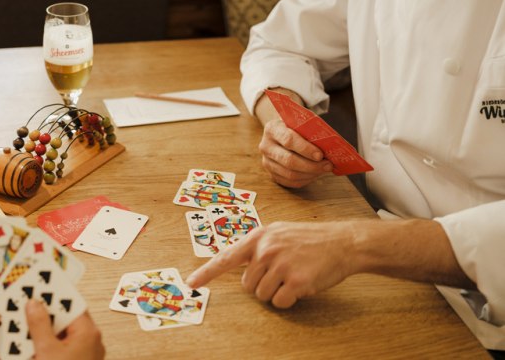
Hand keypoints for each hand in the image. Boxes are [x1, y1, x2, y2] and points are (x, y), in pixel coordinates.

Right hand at [27, 300, 103, 359]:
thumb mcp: (47, 350)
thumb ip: (40, 325)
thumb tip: (34, 305)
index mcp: (88, 332)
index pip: (71, 303)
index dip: (53, 296)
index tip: (38, 290)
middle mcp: (92, 340)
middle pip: (66, 318)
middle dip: (46, 314)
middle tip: (28, 310)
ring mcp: (87, 352)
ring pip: (64, 333)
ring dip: (45, 331)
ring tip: (27, 330)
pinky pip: (64, 346)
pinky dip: (50, 344)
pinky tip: (35, 348)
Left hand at [186, 221, 357, 307]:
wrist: (342, 242)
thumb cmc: (309, 239)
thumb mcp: (279, 232)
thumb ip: (258, 246)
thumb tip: (237, 261)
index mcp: (259, 237)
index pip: (226, 258)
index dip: (207, 273)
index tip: (192, 283)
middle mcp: (266, 250)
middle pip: (248, 285)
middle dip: (262, 284)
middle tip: (282, 273)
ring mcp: (281, 265)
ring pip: (262, 295)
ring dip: (276, 292)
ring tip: (293, 276)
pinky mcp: (296, 281)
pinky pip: (280, 302)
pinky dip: (289, 300)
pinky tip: (301, 285)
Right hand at [259, 119, 332, 187]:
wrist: (281, 133)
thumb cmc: (295, 127)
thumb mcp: (300, 122)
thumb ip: (310, 131)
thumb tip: (329, 147)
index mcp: (272, 129)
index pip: (288, 140)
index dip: (305, 149)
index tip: (320, 155)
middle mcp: (266, 146)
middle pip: (288, 160)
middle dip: (311, 165)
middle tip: (328, 165)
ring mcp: (267, 162)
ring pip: (290, 174)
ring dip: (310, 174)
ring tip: (324, 169)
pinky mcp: (271, 174)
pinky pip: (290, 182)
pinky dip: (305, 180)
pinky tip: (315, 174)